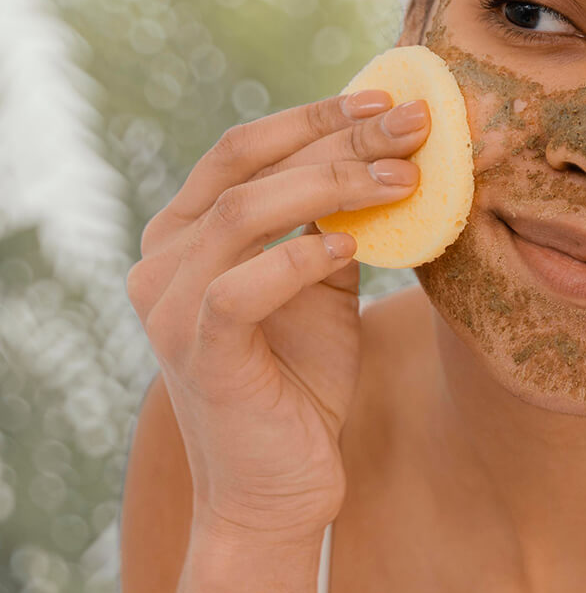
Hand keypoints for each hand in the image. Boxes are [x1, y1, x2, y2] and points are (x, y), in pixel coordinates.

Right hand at [125, 88, 430, 542]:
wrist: (281, 491)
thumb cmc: (301, 389)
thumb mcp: (322, 293)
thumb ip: (330, 230)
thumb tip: (385, 161)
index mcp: (186, 235)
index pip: (244, 149)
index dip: (316, 118)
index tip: (389, 101)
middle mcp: (163, 260)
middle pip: (244, 166)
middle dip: (335, 138)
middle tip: (414, 126)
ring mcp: (170, 307)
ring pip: (241, 212)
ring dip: (330, 187)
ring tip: (402, 182)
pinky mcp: (198, 354)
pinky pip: (240, 288)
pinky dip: (299, 260)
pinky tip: (354, 248)